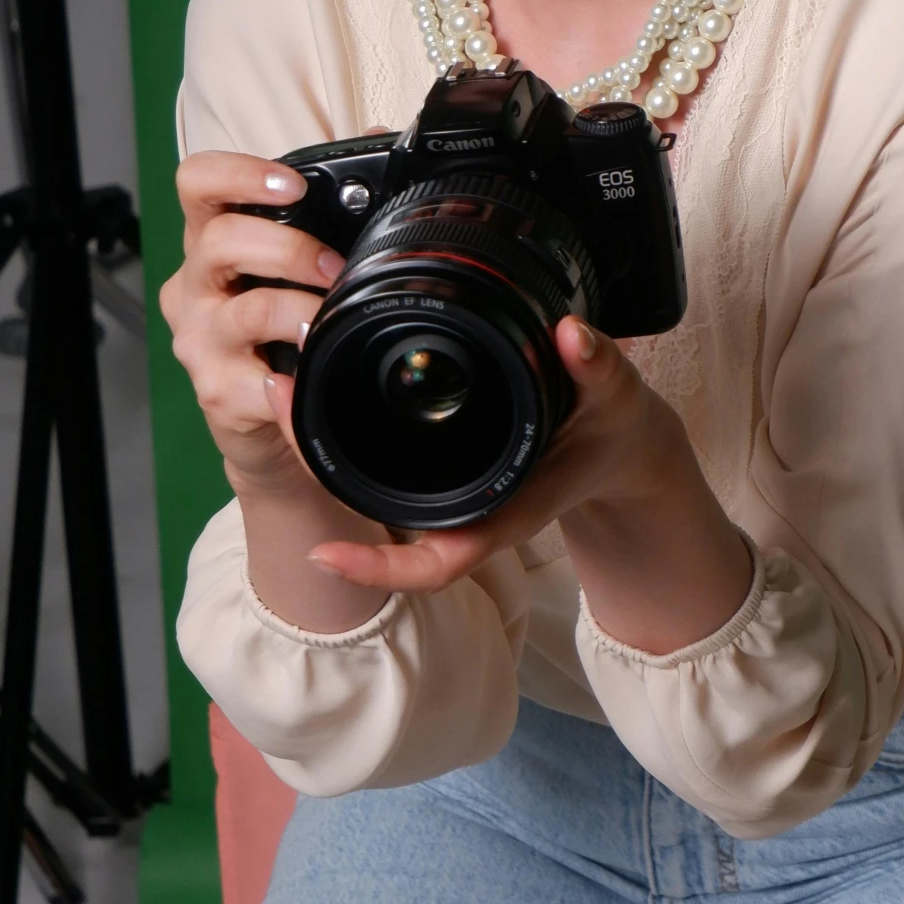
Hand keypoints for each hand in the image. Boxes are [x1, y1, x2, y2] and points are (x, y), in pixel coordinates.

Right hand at [160, 151, 343, 487]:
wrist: (262, 415)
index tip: (293, 185)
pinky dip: (295, 381)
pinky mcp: (217, 390)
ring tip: (329, 322)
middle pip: (221, 241)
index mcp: (210, 240)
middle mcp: (195, 284)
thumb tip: (383, 135)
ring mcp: (200, 338)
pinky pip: (262, 382)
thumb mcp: (294, 262)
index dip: (238, 174)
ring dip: (303, 312)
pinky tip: (308, 379)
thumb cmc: (279, 327)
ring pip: (249, 310)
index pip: (197, 183)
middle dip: (290, 249)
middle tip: (335, 267)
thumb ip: (327, 205)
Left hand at [308, 317, 753, 655]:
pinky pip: (385, 461)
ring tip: (288, 383)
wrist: (623, 445)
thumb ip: (599, 368)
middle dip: (324, 466)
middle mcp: (470, 507)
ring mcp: (452, 488)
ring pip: (375, 484)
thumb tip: (571, 333)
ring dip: (328, 438)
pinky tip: (324, 388)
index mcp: (503, 509)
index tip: (323, 555)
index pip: (435, 565)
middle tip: (280, 399)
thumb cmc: (617, 430)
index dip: (379, 570)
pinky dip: (349, 429)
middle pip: (382, 515)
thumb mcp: (617, 399)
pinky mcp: (445, 464)